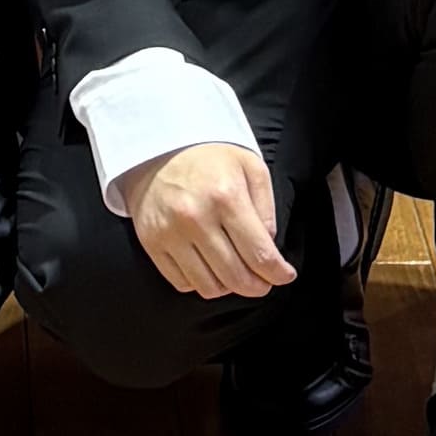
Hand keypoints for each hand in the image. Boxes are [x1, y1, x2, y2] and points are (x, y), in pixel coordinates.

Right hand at [126, 139, 295, 299]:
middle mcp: (196, 218)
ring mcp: (170, 233)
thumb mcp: (250, 166)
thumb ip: (266, 207)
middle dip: (257, 286)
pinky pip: (182, 283)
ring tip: (234, 272)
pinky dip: (200, 282)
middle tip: (263, 281)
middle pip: (236, 277)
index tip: (284, 276)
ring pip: (209, 287)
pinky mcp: (151, 242)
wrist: (156, 148)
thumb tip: (269, 247)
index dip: (278, 273)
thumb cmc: (209, 158)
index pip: (259, 255)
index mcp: (226, 197)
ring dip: (228, 287)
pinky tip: (208, 266)